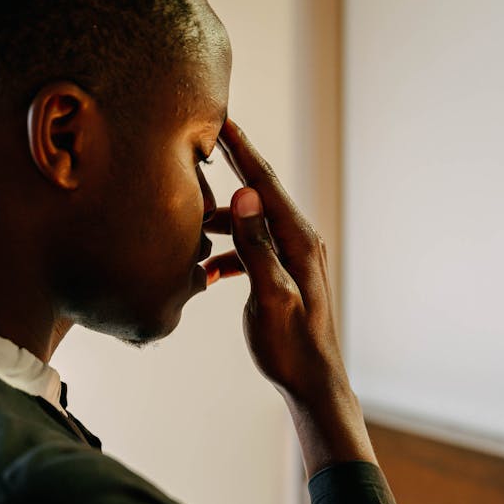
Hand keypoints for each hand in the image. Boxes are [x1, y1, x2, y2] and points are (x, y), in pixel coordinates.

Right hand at [203, 118, 376, 477]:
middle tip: (204, 141)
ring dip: (223, 218)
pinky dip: (230, 251)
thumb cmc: (291, 347)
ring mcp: (292, 257)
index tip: (222, 120)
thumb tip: (245, 194)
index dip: (242, 150)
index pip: (265, 184)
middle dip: (233, 167)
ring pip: (251, 223)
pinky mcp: (283, 274)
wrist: (312, 382)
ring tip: (190, 215)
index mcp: (298, 240)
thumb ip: (257, 246)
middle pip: (259, 194)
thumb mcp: (270, 296)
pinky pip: (252, 249)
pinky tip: (208, 268)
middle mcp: (299, 241)